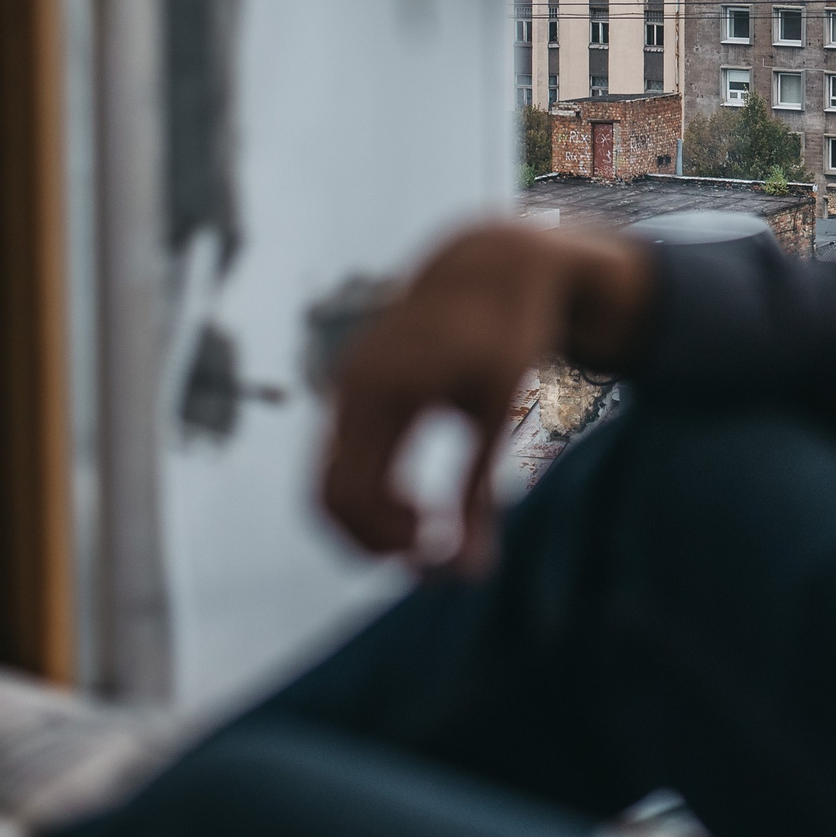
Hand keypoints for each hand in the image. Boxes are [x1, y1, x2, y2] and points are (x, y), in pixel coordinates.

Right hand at [320, 222, 651, 572]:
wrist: (492, 265)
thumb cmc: (509, 333)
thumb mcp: (498, 409)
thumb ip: (477, 490)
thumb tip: (470, 572)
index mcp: (384, 389)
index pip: (353, 493)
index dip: (387, 544)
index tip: (437, 562)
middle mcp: (351, 386)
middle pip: (328, 497)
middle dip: (369, 543)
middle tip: (426, 565)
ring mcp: (346, 385)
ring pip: (326, 483)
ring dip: (366, 524)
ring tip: (425, 535)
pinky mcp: (354, 389)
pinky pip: (339, 459)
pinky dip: (367, 496)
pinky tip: (414, 508)